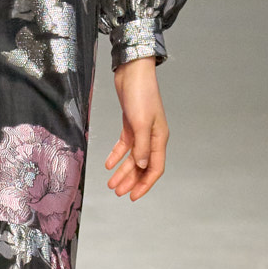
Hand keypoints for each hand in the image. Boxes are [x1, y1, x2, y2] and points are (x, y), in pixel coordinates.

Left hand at [105, 56, 167, 199]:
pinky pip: (125, 145)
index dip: (145, 184)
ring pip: (133, 157)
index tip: (133, 196)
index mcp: (159, 138)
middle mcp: (152, 137)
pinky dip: (117, 155)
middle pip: (142, 166)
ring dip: (122, 171)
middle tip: (117, 193)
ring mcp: (141, 130)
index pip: (155, 168)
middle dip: (131, 181)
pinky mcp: (130, 123)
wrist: (132, 72)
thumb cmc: (140, 94)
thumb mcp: (140, 122)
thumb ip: (141, 146)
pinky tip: (108, 164)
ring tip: (111, 183)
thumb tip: (142, 167)